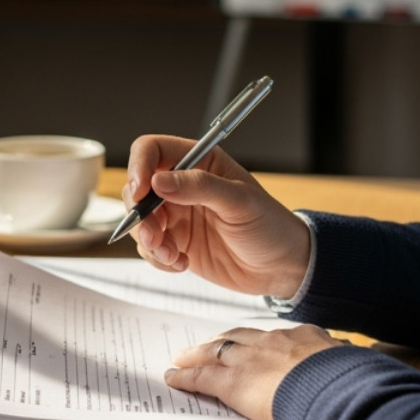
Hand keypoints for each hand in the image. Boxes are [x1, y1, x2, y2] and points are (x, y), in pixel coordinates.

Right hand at [122, 136, 311, 298]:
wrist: (281, 269)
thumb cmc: (270, 227)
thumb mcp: (240, 202)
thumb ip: (199, 187)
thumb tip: (159, 180)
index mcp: (200, 162)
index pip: (153, 150)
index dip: (139, 167)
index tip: (140, 192)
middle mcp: (182, 186)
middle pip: (137, 188)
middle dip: (140, 214)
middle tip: (154, 236)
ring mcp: (177, 215)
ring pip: (140, 221)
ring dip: (149, 241)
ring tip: (173, 255)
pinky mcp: (176, 242)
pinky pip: (149, 248)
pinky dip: (158, 258)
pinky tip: (182, 263)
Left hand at [164, 325, 342, 419]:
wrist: (338, 390)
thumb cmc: (353, 385)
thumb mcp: (355, 370)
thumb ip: (349, 370)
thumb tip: (360, 373)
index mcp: (306, 338)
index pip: (276, 337)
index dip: (259, 342)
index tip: (253, 345)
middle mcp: (274, 342)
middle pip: (239, 337)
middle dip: (222, 341)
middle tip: (208, 344)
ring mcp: (251, 359)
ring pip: (215, 351)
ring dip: (197, 354)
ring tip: (183, 358)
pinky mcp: (233, 382)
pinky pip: (202, 377)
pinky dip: (185, 377)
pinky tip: (174, 378)